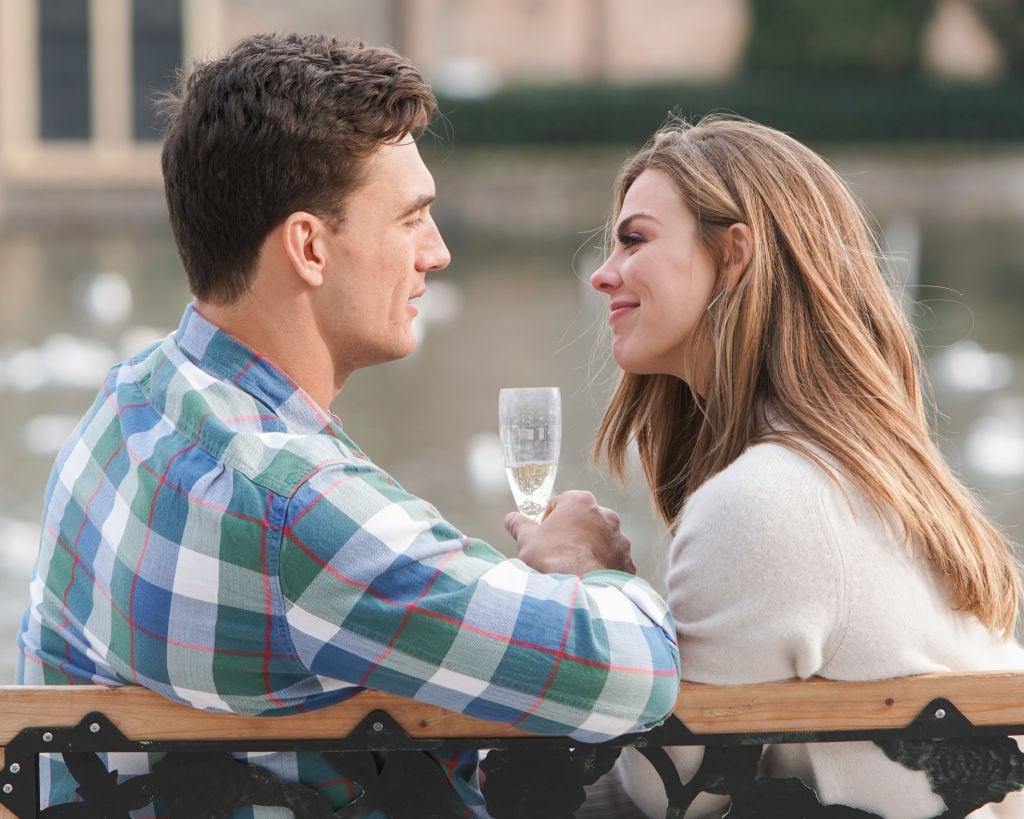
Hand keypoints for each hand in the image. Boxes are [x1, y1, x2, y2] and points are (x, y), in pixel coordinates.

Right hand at [504, 490, 635, 575]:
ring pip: (600, 541)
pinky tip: (588, 580)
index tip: (543, 537)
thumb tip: (511, 518)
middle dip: (571, 534)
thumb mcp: (527, 540)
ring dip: (588, 550)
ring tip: (572, 570)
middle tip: (556, 554)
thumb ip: (519, 525)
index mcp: (581, 502)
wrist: (578, 594)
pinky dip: (601, 568)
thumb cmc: (551, 561)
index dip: (548, 520)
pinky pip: (612, 561)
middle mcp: (606, 515)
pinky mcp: (627, 562)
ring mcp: (620, 539)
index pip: (561, 503)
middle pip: (583, 521)